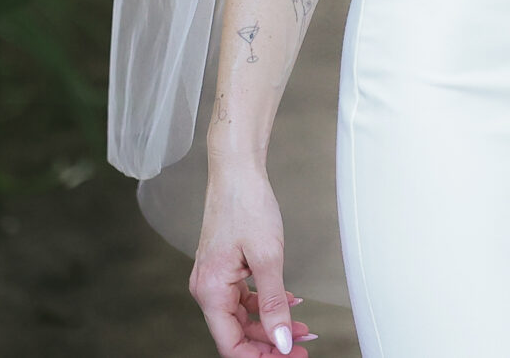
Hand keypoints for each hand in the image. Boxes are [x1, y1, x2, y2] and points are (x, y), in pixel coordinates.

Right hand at [192, 164, 314, 354]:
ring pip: (242, 317)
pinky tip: (289, 301)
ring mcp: (213, 279)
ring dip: (271, 323)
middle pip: (237, 333)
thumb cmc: (246, 204)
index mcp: (211, 291)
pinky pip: (242, 298)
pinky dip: (265, 303)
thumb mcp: (268, 257)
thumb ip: (274, 303)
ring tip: (301, 325)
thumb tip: (281, 340)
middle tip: (303, 344)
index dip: (262, 357)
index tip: (291, 357)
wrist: (236, 170)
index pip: (231, 344)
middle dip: (271, 341)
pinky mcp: (223, 268)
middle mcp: (206, 289)